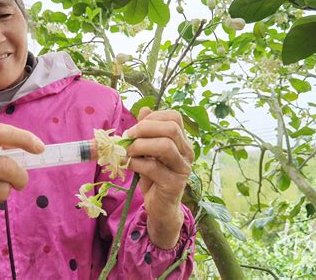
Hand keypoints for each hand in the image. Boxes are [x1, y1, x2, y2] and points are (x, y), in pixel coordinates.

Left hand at [126, 107, 192, 248]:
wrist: (160, 207)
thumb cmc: (153, 177)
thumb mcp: (147, 151)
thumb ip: (147, 131)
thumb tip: (144, 109)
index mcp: (182, 141)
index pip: (174, 118)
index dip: (153, 118)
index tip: (136, 127)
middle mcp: (187, 152)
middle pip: (171, 128)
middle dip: (145, 128)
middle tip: (128, 136)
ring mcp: (183, 168)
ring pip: (165, 146)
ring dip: (140, 145)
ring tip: (128, 151)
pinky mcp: (174, 184)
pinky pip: (154, 167)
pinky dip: (136, 163)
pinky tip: (128, 164)